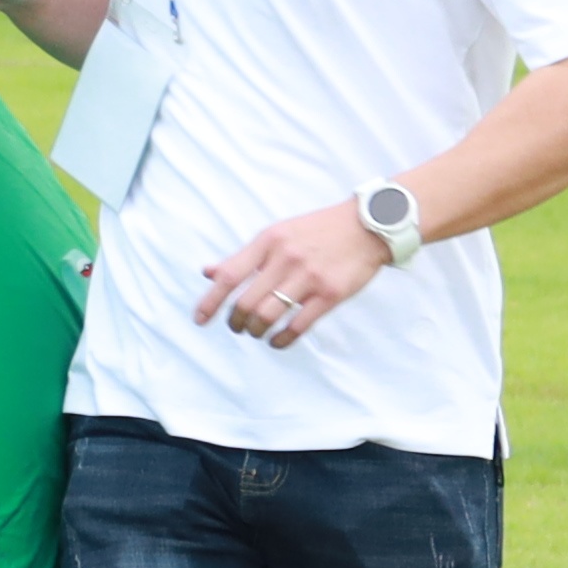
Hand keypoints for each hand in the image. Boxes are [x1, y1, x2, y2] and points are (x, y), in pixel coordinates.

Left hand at [192, 203, 389, 349]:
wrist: (367, 226)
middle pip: (246, 302)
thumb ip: (244, 256)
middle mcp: (285, 258)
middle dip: (235, 322)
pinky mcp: (331, 294)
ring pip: (268, 316)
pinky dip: (282, 339)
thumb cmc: (317, 231)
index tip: (199, 319)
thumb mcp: (277, 234)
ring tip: (256, 332)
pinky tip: (276, 340)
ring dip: (256, 331)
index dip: (210, 301)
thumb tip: (208, 272)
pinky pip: (298, 325)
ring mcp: (308, 277)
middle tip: (237, 327)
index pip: (230, 275)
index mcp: (268, 241)